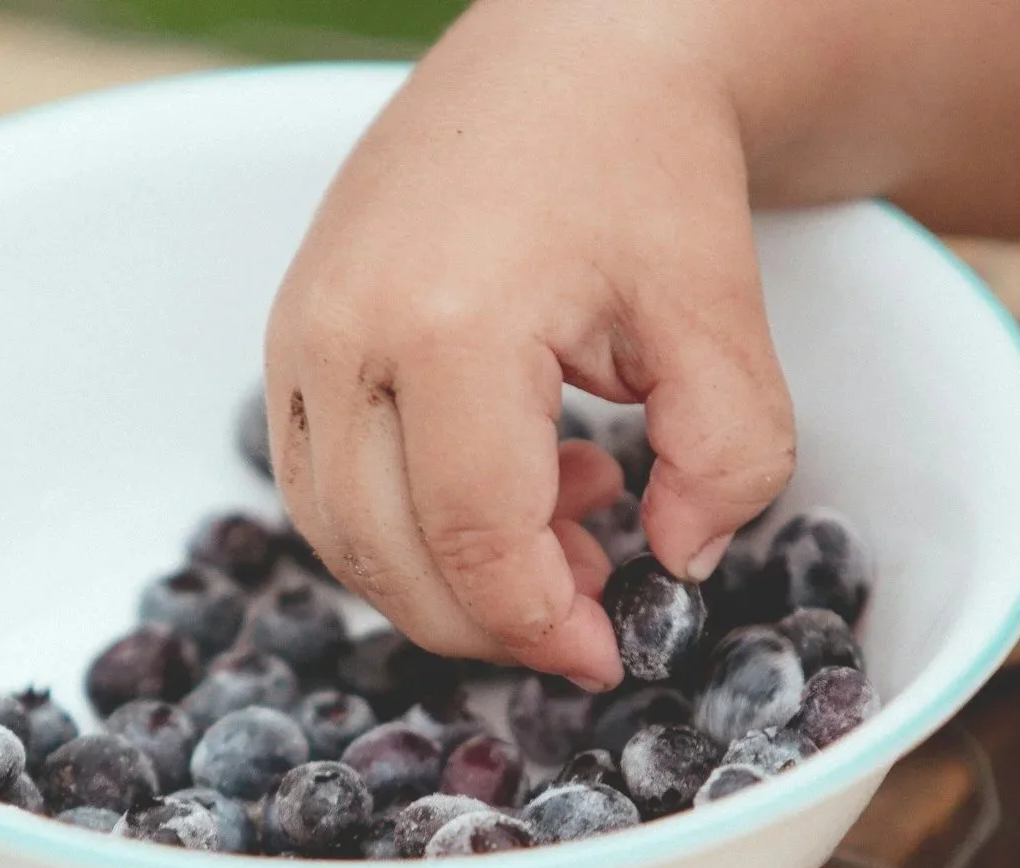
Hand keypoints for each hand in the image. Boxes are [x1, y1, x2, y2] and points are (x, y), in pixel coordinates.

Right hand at [264, 0, 796, 688]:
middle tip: (594, 609)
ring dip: (445, 579)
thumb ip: (728, 456)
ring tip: (566, 531)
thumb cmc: (645, 163)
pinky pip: (322, 483)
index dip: (544, 627)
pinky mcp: (291, 333)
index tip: (611, 655)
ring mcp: (300, 331)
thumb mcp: (719, 311)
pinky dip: (404, 524)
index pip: (477, 541)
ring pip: (340, 535)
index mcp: (449, 324)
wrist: (569, 47)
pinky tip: (509, 482)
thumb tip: (681, 565)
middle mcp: (344, 333)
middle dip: (493, 621)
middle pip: (390, 558)